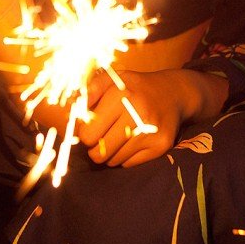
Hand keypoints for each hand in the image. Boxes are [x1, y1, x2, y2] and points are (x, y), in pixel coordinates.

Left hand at [79, 67, 227, 167]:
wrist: (173, 93)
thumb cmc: (134, 87)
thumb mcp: (113, 79)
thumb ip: (90, 90)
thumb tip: (72, 109)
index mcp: (120, 95)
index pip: (88, 133)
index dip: (84, 134)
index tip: (88, 128)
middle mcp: (137, 113)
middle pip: (99, 152)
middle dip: (94, 148)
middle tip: (99, 139)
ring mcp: (150, 132)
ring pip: (113, 161)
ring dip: (109, 154)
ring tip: (116, 137)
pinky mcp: (161, 146)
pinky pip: (129, 164)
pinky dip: (125, 157)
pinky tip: (131, 142)